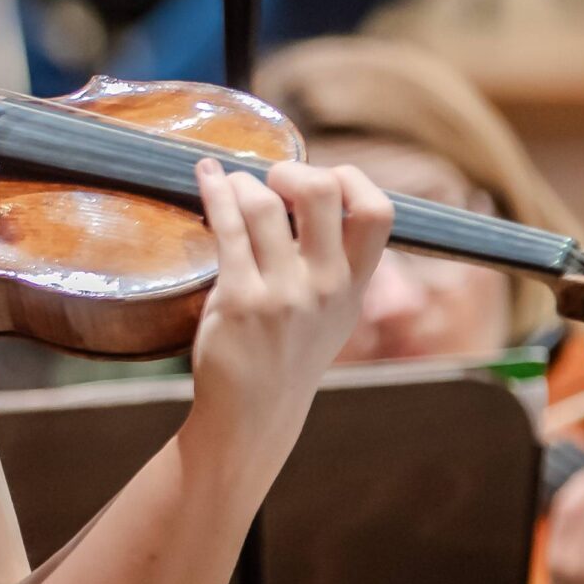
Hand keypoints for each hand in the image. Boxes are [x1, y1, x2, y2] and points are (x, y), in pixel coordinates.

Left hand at [184, 160, 393, 467]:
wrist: (253, 413)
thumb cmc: (286, 352)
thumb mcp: (332, 311)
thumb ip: (334, 260)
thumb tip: (309, 190)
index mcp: (354, 285)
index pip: (378, 212)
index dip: (350, 178)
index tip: (321, 174)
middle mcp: (325, 286)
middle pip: (321, 192)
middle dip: (290, 170)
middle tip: (270, 179)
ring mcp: (283, 294)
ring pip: (264, 205)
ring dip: (240, 182)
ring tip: (231, 186)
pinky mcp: (239, 300)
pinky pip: (227, 227)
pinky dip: (213, 192)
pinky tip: (205, 178)